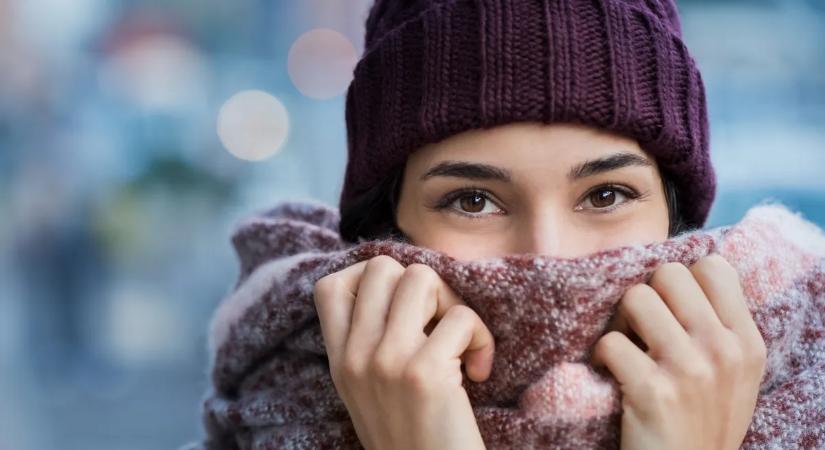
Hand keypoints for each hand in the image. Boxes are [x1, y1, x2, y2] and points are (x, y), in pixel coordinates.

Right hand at [313, 255, 494, 449]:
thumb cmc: (413, 438)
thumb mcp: (370, 391)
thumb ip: (370, 344)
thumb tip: (403, 284)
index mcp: (339, 360)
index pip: (331, 286)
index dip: (371, 281)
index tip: (403, 310)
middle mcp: (355, 356)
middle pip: (383, 267)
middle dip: (423, 286)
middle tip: (438, 325)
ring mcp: (386, 361)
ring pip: (422, 278)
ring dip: (453, 304)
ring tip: (460, 343)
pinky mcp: (424, 373)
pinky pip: (461, 317)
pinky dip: (482, 339)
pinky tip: (479, 373)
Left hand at [590, 254, 767, 449]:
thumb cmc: (703, 422)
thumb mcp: (735, 375)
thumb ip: (719, 328)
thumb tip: (680, 278)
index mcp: (746, 341)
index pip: (714, 267)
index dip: (683, 280)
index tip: (671, 308)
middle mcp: (722, 350)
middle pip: (668, 274)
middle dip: (647, 295)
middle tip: (641, 327)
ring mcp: (689, 369)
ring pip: (635, 298)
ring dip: (620, 322)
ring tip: (626, 349)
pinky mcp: (652, 390)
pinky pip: (610, 341)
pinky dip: (601, 356)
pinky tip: (611, 373)